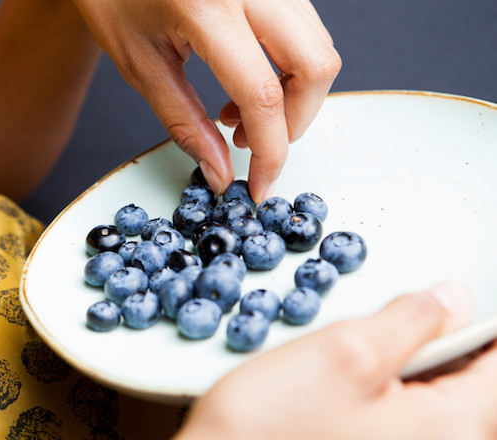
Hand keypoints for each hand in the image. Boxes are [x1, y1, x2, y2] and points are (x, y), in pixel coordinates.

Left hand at [72, 0, 339, 201]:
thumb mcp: (141, 67)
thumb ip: (186, 124)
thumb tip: (221, 172)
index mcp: (207, 7)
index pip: (261, 94)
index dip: (270, 153)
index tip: (260, 185)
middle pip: (314, 66)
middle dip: (294, 122)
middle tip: (251, 143)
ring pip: (318, 45)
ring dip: (293, 95)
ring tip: (239, 112)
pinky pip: (305, 28)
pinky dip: (289, 68)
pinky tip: (248, 80)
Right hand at [174, 282, 496, 439]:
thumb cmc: (267, 430)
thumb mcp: (343, 351)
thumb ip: (409, 321)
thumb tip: (451, 301)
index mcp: (447, 429)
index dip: (484, 324)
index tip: (469, 301)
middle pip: (471, 384)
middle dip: (444, 343)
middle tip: (406, 321)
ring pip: (435, 399)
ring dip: (414, 364)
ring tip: (369, 351)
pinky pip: (406, 418)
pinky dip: (392, 387)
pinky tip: (356, 380)